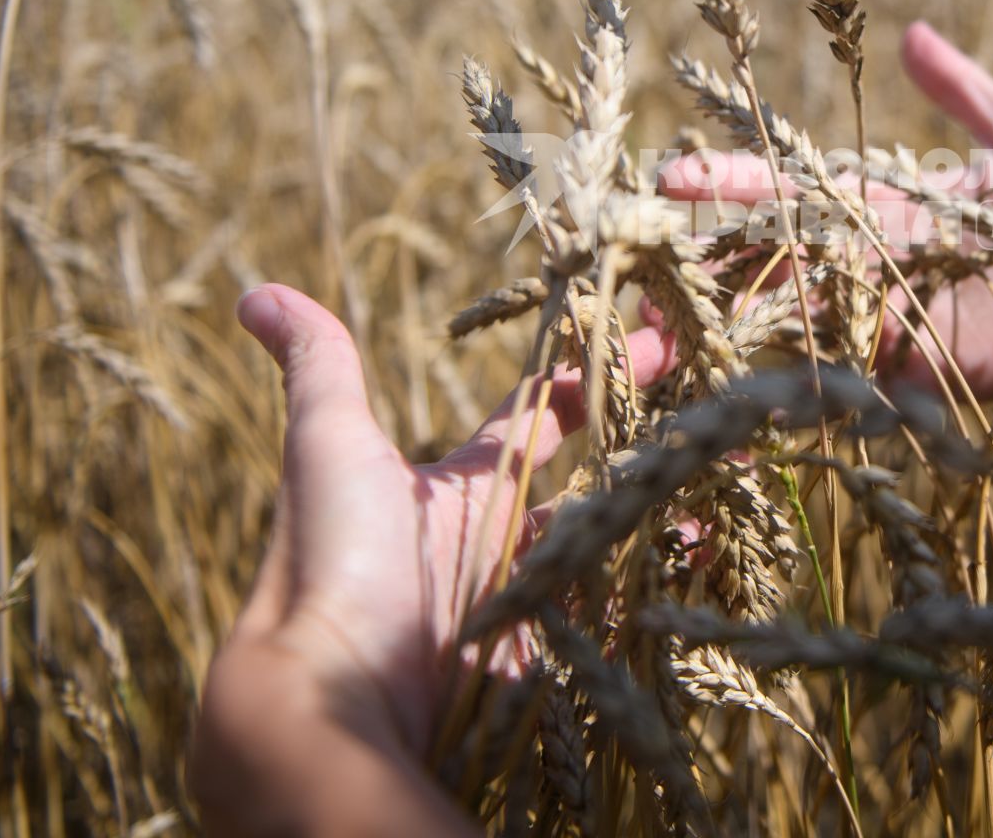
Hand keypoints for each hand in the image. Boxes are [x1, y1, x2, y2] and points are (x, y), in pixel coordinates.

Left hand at [191, 284, 675, 834]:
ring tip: (734, 481)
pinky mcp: (550, 662)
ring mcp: (526, 603)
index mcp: (458, 488)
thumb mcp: (327, 445)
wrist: (332, 697)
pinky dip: (663, 593)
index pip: (539, 416)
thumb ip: (317, 366)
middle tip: (724, 412)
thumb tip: (258, 294)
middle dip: (655, 444)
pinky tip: (709, 561)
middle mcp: (496, 543)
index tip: (659, 336)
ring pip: (613, 547)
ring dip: (668, 515)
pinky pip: (618, 621)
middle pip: (593, 481)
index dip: (593, 374)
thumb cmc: (330, 560)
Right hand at [662, 21, 992, 396]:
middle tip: (633, 251)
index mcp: (888, 209)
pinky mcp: (916, 362)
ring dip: (725, 314)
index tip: (671, 171)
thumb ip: (962, 89)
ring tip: (653, 312)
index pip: (792, 194)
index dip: (733, 184)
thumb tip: (911, 33)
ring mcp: (890, 318)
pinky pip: (843, 364)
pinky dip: (789, 361)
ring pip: (791, 314)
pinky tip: (730, 356)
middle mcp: (876, 265)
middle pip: (773, 259)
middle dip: (702, 257)